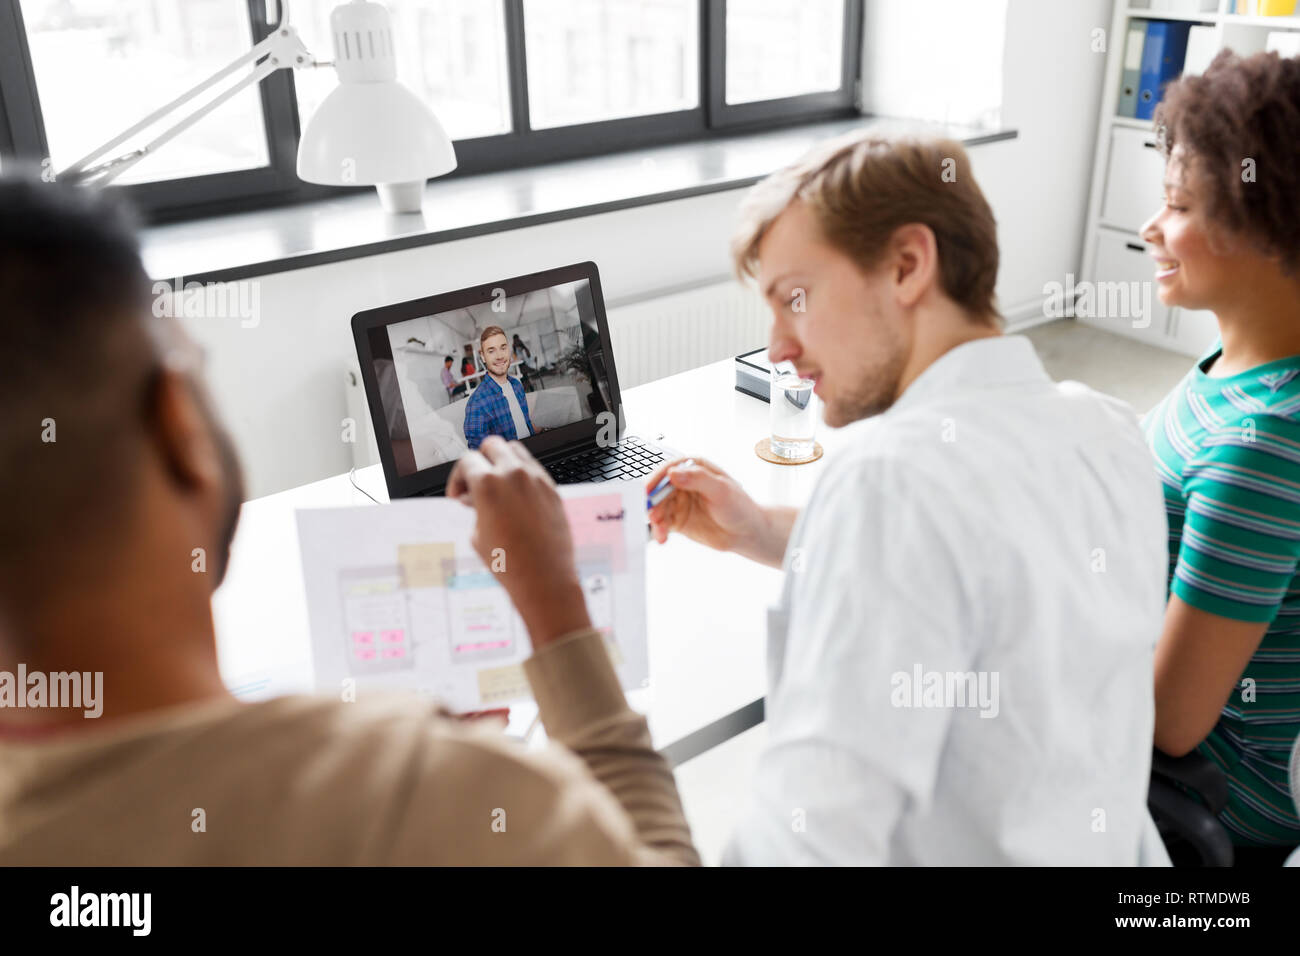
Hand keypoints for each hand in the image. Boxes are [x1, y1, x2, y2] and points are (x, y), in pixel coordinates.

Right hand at [446, 437, 591, 647]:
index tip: (458, 494)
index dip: (457, 478)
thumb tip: (473, 498)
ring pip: (515, 450)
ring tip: (496, 486)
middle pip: (492, 445)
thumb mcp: (478, 535)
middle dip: (480, 460)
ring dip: (502, 462)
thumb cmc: (510, 563)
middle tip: (476, 482)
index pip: (467, 460)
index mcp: (488, 484)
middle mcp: (514, 475)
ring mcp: (536, 480)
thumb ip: (474, 508)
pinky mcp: (552, 489)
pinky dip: (522, 474)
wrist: (544, 579)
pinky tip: (516, 496)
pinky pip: (534, 469)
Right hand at [646, 457, 776, 561]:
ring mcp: (679, 502)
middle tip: (653, 515)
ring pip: (658, 507)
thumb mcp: (721, 490)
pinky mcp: (677, 519)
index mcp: (694, 468)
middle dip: (653, 503)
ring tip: (661, 531)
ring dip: (656, 519)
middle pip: (659, 490)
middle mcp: (683, 483)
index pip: (669, 470)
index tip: (647, 491)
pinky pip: (662, 523)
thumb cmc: (739, 507)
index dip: (656, 480)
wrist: (747, 532)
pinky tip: (662, 537)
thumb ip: (698, 479)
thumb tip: (674, 473)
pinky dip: (659, 530)